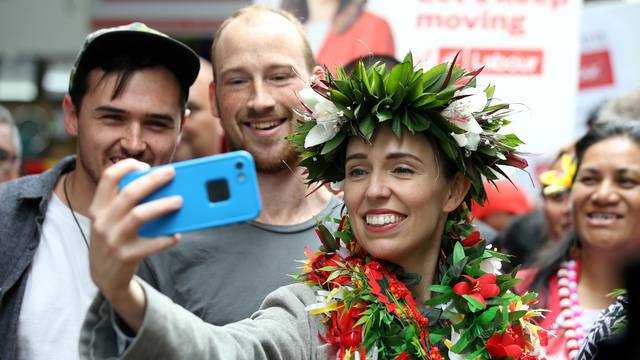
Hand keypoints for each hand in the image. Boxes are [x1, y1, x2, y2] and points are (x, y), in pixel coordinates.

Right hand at [88, 159, 182, 330]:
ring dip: (162, 206)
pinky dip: (166, 238)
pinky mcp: (125, 256)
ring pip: (140, 215)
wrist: (104, 277)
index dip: (127, 166)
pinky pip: (151, 244)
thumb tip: (162, 186)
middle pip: (129, 193)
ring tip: (179, 201)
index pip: (108, 178)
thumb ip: (128, 204)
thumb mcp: (112, 220)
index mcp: (98, 208)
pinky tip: (176, 235)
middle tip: (172, 173)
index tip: (145, 165)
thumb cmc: (115, 240)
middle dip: (152, 180)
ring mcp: (113, 239)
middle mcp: (103, 221)